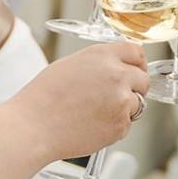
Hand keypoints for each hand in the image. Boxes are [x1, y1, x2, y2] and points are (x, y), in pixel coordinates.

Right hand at [11, 43, 149, 158]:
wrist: (34, 126)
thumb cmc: (44, 98)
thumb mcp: (71, 65)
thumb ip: (99, 64)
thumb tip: (116, 67)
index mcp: (102, 55)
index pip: (136, 52)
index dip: (137, 64)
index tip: (135, 71)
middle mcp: (116, 75)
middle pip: (143, 79)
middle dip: (135, 88)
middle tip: (116, 97)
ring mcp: (121, 100)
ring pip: (137, 104)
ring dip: (123, 109)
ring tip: (93, 113)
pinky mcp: (120, 125)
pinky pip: (126, 124)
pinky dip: (114, 126)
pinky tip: (90, 125)